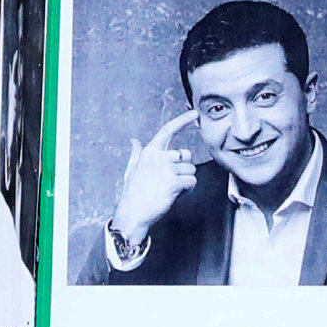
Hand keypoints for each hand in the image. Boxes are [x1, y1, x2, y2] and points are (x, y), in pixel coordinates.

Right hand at [110, 109, 200, 247]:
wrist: (133, 212)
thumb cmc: (134, 192)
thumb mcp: (132, 169)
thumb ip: (136, 153)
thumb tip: (134, 141)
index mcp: (149, 151)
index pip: (167, 130)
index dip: (182, 120)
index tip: (194, 113)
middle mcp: (158, 156)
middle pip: (186, 155)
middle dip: (184, 167)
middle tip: (171, 180)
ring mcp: (166, 168)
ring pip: (191, 170)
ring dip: (186, 181)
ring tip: (171, 189)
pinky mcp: (173, 181)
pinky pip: (192, 182)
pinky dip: (188, 189)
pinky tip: (176, 194)